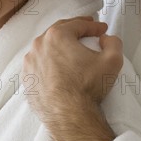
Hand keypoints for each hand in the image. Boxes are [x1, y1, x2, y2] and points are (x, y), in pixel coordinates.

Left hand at [22, 16, 123, 140]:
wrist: (69, 116)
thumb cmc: (88, 87)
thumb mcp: (112, 61)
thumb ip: (113, 42)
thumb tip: (106, 38)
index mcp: (57, 35)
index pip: (78, 24)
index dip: (93, 25)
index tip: (101, 29)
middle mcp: (39, 45)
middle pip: (59, 31)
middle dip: (74, 30)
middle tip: (87, 31)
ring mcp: (30, 61)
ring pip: (46, 47)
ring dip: (59, 45)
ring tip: (71, 50)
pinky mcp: (27, 77)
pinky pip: (39, 64)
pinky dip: (48, 62)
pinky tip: (58, 67)